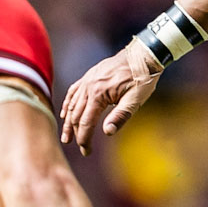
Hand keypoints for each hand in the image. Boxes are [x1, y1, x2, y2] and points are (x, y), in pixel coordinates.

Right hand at [59, 39, 162, 154]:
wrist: (142, 55)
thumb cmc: (141, 78)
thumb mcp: (135, 100)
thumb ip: (120, 116)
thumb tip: (107, 132)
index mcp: (99, 94)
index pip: (86, 122)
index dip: (84, 139)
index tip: (86, 152)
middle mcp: (89, 86)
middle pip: (76, 115)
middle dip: (76, 134)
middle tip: (80, 148)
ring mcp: (87, 80)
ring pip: (72, 104)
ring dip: (68, 122)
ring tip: (66, 137)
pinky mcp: (90, 76)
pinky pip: (74, 91)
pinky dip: (68, 103)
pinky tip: (65, 113)